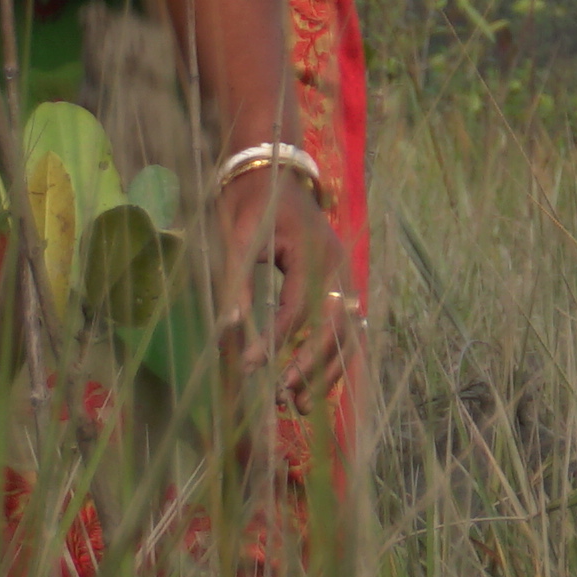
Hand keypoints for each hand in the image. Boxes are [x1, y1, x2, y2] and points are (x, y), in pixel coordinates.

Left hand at [205, 162, 359, 465]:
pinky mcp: (340, 284)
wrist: (273, 171)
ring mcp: (344, 275)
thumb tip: (229, 328)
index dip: (274, 342)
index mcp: (312, 252)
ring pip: (347, 333)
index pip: (297, 308)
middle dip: (311, 366)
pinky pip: (345, 328)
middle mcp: (338, 266)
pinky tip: (314, 385)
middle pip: (336, 327)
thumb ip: (237, 280)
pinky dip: (333, 358)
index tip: (248, 367)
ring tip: (300, 405)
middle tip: (282, 396)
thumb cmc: (252, 201)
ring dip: (327, 370)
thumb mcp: (238, 235)